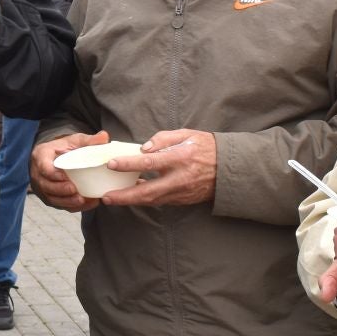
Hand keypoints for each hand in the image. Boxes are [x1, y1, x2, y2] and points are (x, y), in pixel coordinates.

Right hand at [31, 130, 105, 212]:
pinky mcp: (50, 197)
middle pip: (46, 185)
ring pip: (51, 197)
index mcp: (41, 156)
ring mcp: (42, 187)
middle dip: (60, 189)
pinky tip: (85, 204)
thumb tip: (104, 137)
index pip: (43, 166)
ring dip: (66, 201)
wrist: (57, 157)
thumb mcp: (75, 141)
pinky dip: (71, 206)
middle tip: (74, 190)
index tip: (64, 176)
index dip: (52, 173)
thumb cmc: (65, 147)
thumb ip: (89, 140)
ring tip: (81, 200)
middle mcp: (38, 174)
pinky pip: (58, 205)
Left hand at [98, 129, 216, 207]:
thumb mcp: (187, 134)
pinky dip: (144, 199)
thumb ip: (163, 139)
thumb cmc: (206, 147)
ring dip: (131, 200)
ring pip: (152, 200)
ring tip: (113, 198)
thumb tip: (143, 148)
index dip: (129, 164)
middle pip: (148, 191)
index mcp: (180, 158)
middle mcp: (180, 178)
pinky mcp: (183, 200)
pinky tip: (132, 194)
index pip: (150, 163)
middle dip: (125, 196)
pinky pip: (159, 201)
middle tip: (106, 197)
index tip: (112, 164)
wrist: (229, 169)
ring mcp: (182, 192)